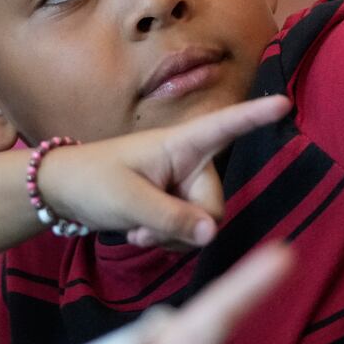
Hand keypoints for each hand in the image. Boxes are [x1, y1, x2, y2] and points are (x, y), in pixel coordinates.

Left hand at [35, 95, 290, 250]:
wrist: (60, 194)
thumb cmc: (91, 181)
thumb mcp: (129, 201)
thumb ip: (172, 219)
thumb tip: (213, 234)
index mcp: (180, 144)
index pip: (224, 127)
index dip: (255, 115)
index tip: (283, 102)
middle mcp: (189, 163)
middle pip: (214, 205)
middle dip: (188, 226)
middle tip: (147, 231)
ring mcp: (181, 187)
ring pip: (203, 225)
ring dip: (173, 237)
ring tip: (138, 232)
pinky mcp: (173, 207)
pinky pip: (189, 234)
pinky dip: (167, 241)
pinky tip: (140, 235)